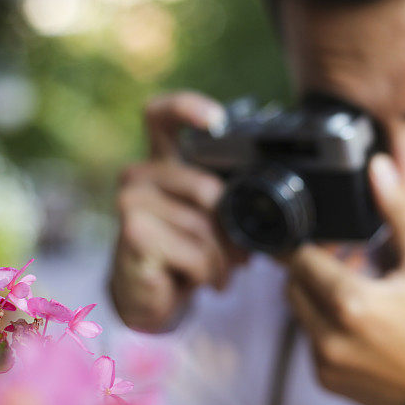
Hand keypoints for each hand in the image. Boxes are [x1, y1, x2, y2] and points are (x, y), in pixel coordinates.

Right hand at [111, 91, 247, 332]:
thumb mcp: (213, 220)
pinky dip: (207, 272)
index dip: (188, 107)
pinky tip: (197, 278)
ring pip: (202, 225)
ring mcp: (132, 202)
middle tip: (241, 254)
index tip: (218, 120)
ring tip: (217, 270)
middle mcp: (141, 174)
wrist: (151, 296)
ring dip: (222, 258)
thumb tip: (272, 197)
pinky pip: (193, 251)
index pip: (163, 115)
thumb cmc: (185, 252)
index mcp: (163, 161)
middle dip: (232, 227)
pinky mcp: (132, 233)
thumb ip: (230, 199)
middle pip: (205, 187)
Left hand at [283, 154, 404, 404]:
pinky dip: (325, 325)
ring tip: (360, 287)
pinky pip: (311, 341)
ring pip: (300, 313)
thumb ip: (398, 211)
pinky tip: (360, 320)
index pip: (300, 259)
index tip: (321, 235)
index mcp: (351, 303)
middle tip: (347, 258)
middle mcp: (329, 337)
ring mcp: (326, 363)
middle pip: (294, 285)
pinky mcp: (329, 381)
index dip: (307, 241)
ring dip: (318, 295)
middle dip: (312, 267)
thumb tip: (378, 167)